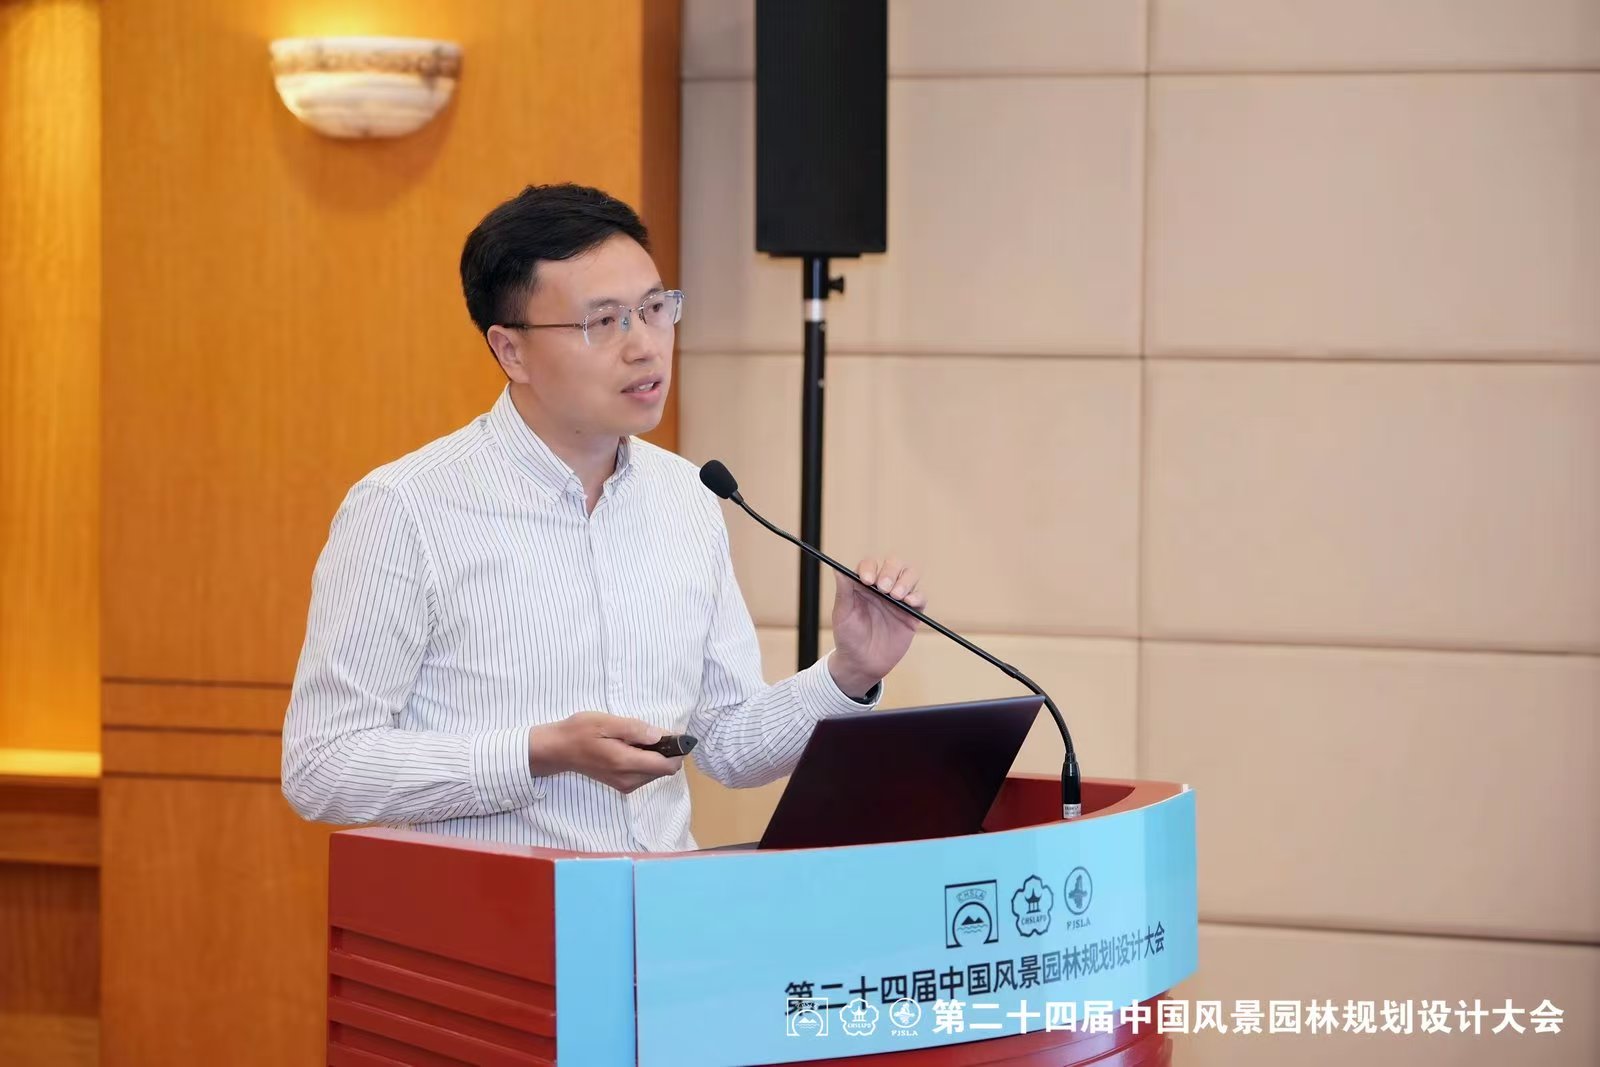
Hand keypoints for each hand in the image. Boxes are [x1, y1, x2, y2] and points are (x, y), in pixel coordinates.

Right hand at [528, 711, 682, 793]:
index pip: (666, 765)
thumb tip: (660, 735)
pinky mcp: (622, 785)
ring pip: (656, 773)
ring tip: (636, 739)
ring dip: (656, 756)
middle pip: (665, 770)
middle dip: (666, 752)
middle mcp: (629, 780)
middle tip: (650, 732)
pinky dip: (646, 761)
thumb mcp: (606, 722)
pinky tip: (631, 747)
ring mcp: (625, 785)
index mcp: (625, 763)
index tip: (674, 735)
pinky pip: (645, 775)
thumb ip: (634, 729)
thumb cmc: (580, 732)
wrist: (558, 750)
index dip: (677, 750)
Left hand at [829, 557, 924, 698]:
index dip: (870, 568)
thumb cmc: (848, 637)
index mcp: (864, 584)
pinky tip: (909, 603)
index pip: (870, 565)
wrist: (862, 663)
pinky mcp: (912, 613)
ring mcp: (898, 598)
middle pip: (894, 565)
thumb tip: (837, 568)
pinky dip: (917, 596)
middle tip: (884, 588)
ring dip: (905, 581)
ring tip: (896, 596)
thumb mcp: (842, 615)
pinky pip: (920, 598)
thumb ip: (843, 591)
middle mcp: (882, 587)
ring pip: (910, 575)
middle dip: (890, 572)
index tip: (866, 581)